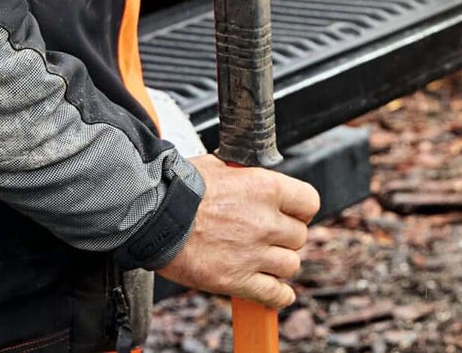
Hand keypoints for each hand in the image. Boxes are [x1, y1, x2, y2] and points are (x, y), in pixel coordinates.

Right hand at [158, 156, 320, 309]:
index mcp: (266, 188)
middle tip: (270, 237)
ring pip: (290, 266)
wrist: (152, 216)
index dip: (301, 210)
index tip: (293, 215)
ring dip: (280, 264)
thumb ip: (245, 176)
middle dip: (286, 238)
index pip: (309, 202)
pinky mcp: (236, 280)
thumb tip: (252, 177)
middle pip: (299, 237)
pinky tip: (277, 293)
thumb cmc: (179, 188)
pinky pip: (273, 294)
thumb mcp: (219, 166)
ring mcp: (253, 253)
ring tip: (266, 260)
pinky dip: (278, 296)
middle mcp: (265, 221)